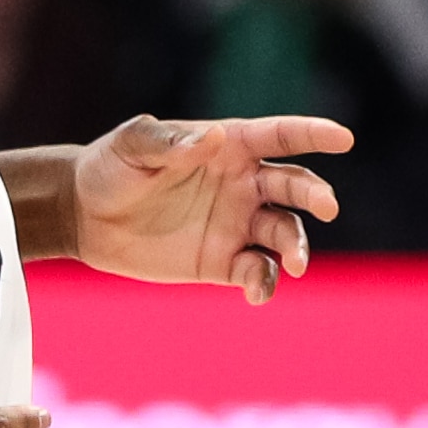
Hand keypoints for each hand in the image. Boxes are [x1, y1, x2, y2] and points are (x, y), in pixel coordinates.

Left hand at [71, 114, 351, 304]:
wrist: (84, 216)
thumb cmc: (110, 167)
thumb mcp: (132, 146)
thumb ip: (170, 142)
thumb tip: (212, 137)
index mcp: (228, 146)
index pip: (280, 136)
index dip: (313, 134)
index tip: (343, 139)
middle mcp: (242, 184)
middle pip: (294, 187)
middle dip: (316, 195)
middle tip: (327, 206)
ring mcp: (236, 224)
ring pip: (284, 232)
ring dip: (296, 245)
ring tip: (292, 263)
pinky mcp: (222, 261)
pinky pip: (257, 271)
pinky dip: (265, 282)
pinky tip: (258, 292)